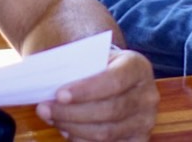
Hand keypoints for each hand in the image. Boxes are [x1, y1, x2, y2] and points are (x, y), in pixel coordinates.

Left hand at [35, 47, 156, 141]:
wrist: (120, 79)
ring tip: (52, 118)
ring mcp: (145, 121)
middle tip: (44, 108)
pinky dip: (82, 140)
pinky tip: (67, 130)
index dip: (86, 90)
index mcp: (138, 67)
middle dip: (72, 113)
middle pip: (109, 110)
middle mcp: (147, 95)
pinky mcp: (138, 140)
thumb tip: (47, 83)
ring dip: (73, 128)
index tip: (59, 94)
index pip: (114, 81)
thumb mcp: (95, 58)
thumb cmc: (101, 67)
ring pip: (106, 133)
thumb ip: (77, 68)